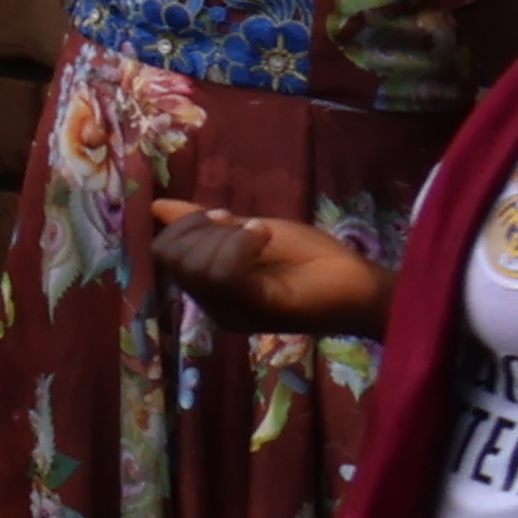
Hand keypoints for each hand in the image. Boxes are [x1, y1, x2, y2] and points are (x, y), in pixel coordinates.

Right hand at [151, 199, 395, 332]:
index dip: (182, 226)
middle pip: (170, 257)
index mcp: (209, 289)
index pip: (161, 253)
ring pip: (194, 265)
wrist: (361, 285)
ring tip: (260, 233)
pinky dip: (241, 242)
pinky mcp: (254, 307)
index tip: (220, 215)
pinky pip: (223, 272)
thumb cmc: (312, 258)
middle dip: (199, 229)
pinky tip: (265, 235)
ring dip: (226, 236)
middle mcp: (212, 305)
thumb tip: (157, 207)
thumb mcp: (248, 231)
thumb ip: (204, 225)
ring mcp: (231, 310)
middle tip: (240, 225)